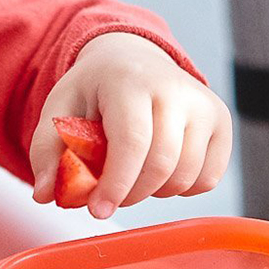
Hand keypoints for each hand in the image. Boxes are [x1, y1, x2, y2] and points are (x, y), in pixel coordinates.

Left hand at [30, 32, 231, 217]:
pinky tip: (159, 169)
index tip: (98, 211)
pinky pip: (207, 179)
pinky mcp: (222, 121)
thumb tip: (46, 195)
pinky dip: (181, 188)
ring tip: (133, 173)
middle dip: (130, 194)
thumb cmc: (93, 90)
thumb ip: (47, 151)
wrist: (132, 57)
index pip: (132, 142)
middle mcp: (174, 89)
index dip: (116, 184)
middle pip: (161, 165)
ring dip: (154, 191)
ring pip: (186, 177)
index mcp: (129, 81)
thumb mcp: (60, 108)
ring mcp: (203, 104)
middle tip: (109, 196)